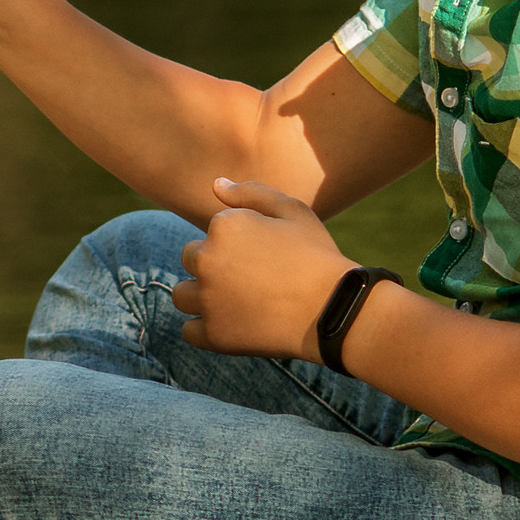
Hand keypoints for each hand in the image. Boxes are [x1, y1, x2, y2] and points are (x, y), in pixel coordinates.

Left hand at [172, 178, 356, 358]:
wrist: (336, 310)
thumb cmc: (317, 257)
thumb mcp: (293, 212)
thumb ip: (251, 192)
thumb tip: (216, 184)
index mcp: (223, 226)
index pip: (211, 234)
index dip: (237, 245)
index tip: (265, 258)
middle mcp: (208, 260)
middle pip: (192, 260)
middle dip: (214, 268)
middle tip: (251, 281)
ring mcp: (208, 299)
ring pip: (183, 295)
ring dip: (201, 298)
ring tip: (236, 303)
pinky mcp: (213, 334)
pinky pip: (189, 330)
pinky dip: (205, 330)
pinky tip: (232, 326)